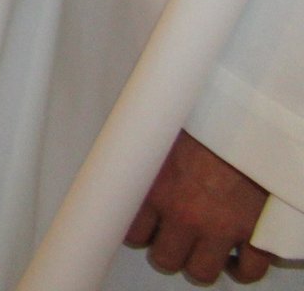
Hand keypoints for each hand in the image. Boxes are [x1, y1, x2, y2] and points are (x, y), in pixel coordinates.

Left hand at [126, 130, 273, 284]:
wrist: (247, 117)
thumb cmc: (205, 118)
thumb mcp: (164, 137)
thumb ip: (150, 161)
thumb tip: (132, 163)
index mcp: (156, 189)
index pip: (133, 233)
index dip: (141, 234)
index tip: (147, 229)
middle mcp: (185, 214)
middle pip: (165, 258)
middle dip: (168, 252)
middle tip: (175, 240)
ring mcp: (221, 228)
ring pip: (201, 271)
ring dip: (200, 264)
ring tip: (202, 251)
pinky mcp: (257, 234)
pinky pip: (249, 271)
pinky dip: (243, 270)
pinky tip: (237, 260)